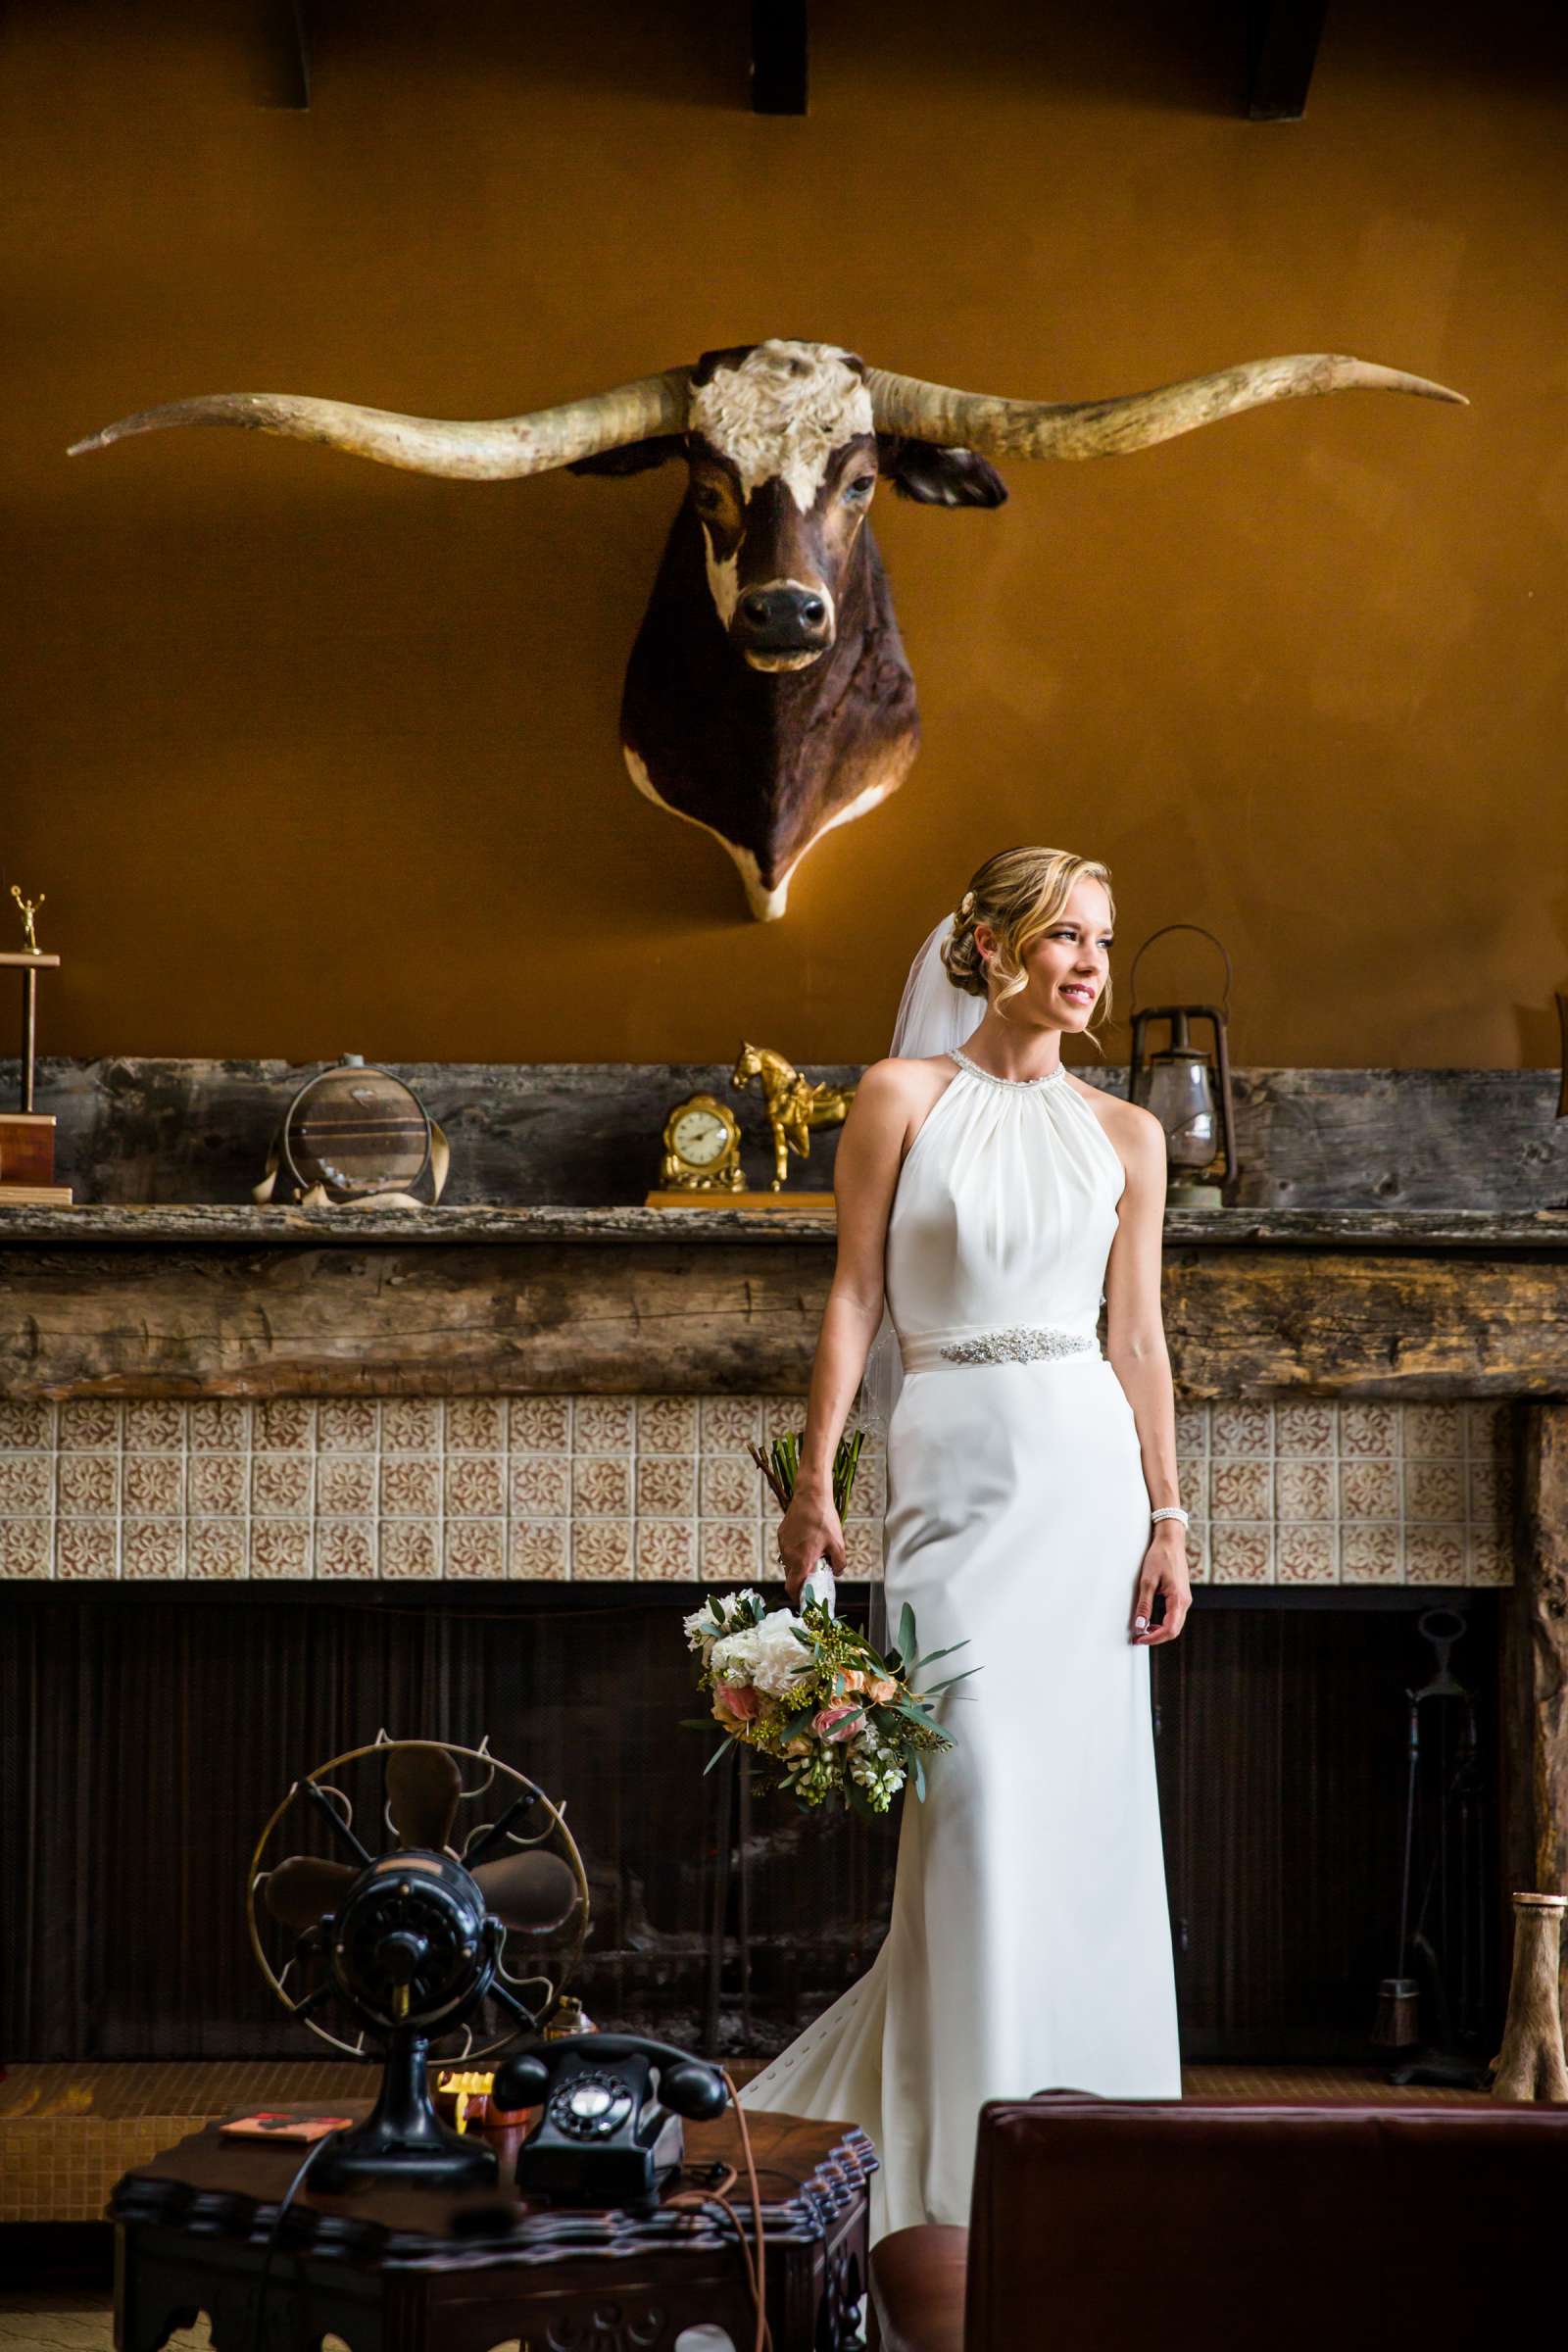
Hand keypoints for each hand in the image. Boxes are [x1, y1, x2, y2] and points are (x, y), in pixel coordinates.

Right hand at [777, 1488, 844, 1605]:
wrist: (810, 1496)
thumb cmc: (824, 1519)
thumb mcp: (838, 1544)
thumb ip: (839, 1563)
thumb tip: (837, 1572)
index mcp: (802, 1560)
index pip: (792, 1588)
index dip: (798, 1596)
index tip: (805, 1598)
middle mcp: (789, 1555)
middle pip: (790, 1577)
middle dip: (801, 1581)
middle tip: (814, 1577)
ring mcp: (783, 1545)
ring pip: (788, 1563)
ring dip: (799, 1565)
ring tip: (813, 1556)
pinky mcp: (782, 1535)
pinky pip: (787, 1550)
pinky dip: (795, 1552)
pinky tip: (808, 1542)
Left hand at [1130, 1525, 1191, 1645]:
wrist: (1171, 1540)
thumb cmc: (1160, 1556)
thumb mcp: (1147, 1581)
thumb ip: (1144, 1605)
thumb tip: (1140, 1625)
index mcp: (1178, 1599)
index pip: (1169, 1629)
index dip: (1153, 1638)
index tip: (1139, 1639)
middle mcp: (1185, 1601)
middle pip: (1174, 1630)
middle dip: (1156, 1637)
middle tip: (1138, 1638)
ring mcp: (1185, 1598)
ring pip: (1175, 1624)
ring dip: (1159, 1630)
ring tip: (1142, 1631)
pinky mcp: (1181, 1595)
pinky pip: (1175, 1615)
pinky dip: (1163, 1622)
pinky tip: (1151, 1621)